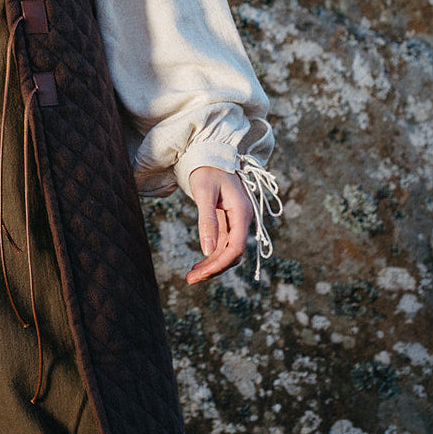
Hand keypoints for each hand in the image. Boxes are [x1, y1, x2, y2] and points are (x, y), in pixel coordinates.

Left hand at [185, 166, 253, 284]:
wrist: (211, 153)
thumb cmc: (207, 169)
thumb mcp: (205, 192)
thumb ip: (207, 221)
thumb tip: (208, 250)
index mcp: (241, 212)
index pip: (235, 248)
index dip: (219, 264)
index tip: (201, 274)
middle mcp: (242, 219)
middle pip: (232, 254)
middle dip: (213, 269)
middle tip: (190, 280)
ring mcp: (236, 221)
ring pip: (227, 252)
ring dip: (211, 265)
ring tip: (191, 276)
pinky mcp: (228, 221)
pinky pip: (222, 244)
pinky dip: (211, 256)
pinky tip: (198, 265)